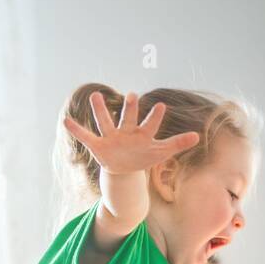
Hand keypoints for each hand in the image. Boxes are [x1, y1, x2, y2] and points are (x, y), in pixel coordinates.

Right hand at [63, 92, 200, 175]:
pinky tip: (66, 121)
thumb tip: (198, 136)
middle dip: (129, 109)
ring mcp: (111, 137)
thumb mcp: (160, 153)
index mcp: (142, 134)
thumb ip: (177, 143)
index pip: (150, 125)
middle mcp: (126, 132)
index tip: (162, 106)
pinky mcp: (98, 145)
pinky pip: (86, 137)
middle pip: (128, 118)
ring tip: (95, 95)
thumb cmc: (144, 156)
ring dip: (100, 110)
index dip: (156, 117)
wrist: (124, 168)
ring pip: (106, 122)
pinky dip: (76, 130)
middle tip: (131, 95)